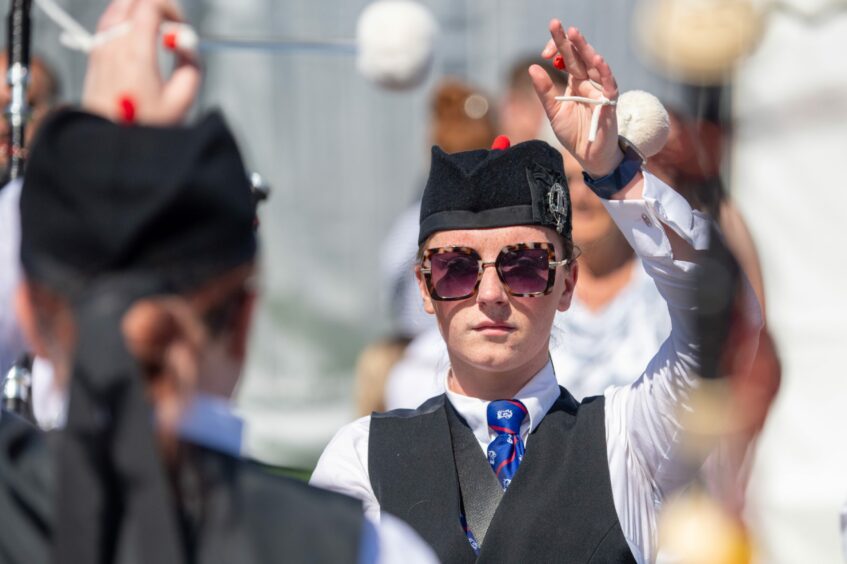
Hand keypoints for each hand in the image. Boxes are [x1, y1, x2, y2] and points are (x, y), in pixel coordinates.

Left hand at [82, 0, 200, 124]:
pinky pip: (108, 23)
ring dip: (139, 13)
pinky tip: (137, 41)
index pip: (150, 5)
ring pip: (118, 8)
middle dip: (156, 8)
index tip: (181, 28)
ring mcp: (100, 48)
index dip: (171, 9)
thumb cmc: (142, 128)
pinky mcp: (94, 55)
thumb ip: (192, 68)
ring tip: (155, 35)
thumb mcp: (181, 102)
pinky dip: (125, 22)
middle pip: (132, 1)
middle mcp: (114, 45)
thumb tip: (190, 47)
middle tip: (170, 29)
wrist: (108, 142)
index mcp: (136, 54)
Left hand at [529, 19, 621, 177]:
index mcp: (575, 83)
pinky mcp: (609, 102)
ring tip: (574, 34)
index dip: (557, 50)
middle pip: (579, 57)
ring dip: (585, 49)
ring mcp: (600, 90)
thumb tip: (532, 67)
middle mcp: (588, 83)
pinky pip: (608, 84)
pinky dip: (603, 72)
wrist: (589, 156)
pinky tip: (596, 59)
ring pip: (593, 65)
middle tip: (556, 24)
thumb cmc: (574, 134)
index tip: (543, 50)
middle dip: (568, 40)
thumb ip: (545, 91)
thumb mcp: (554, 112)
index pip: (567, 59)